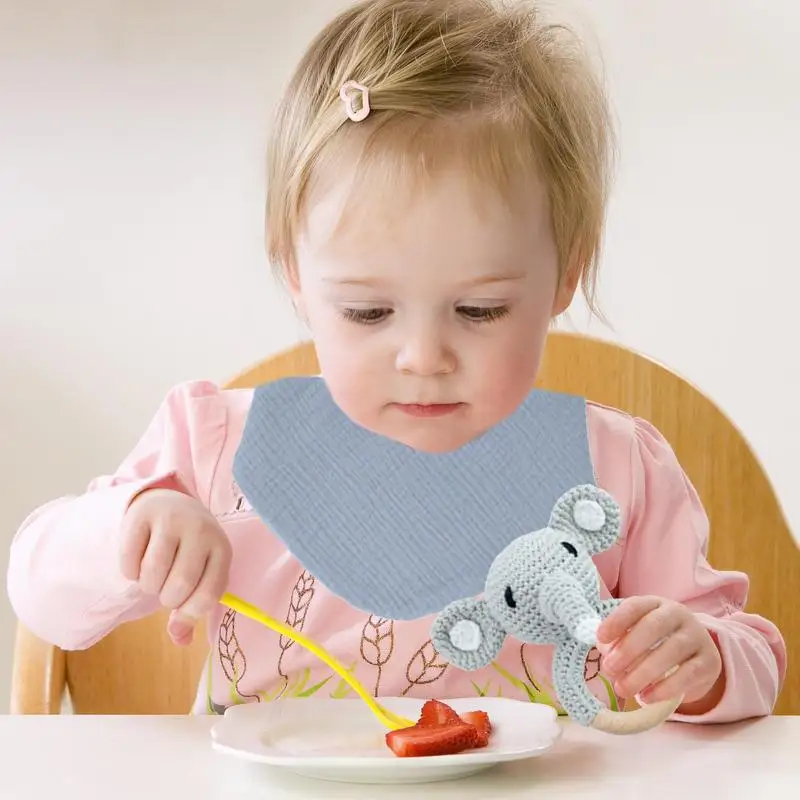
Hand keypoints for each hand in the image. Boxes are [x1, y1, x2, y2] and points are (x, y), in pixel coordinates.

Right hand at [120, 488, 231, 645]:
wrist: (169, 503)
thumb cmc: (187, 548)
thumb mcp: (200, 572)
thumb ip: (192, 607)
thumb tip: (181, 639)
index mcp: (222, 549)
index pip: (208, 595)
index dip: (189, 613)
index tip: (179, 611)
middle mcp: (201, 531)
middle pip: (179, 585)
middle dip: (166, 598)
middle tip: (165, 588)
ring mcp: (172, 520)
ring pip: (152, 574)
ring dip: (147, 586)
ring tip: (152, 577)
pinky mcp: (143, 516)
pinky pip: (129, 560)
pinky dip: (129, 571)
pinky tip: (137, 561)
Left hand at [596, 596, 723, 712]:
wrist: (697, 657)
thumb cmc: (657, 642)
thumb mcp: (638, 634)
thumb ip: (620, 639)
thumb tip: (604, 650)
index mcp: (655, 603)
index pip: (635, 606)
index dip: (617, 621)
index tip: (600, 639)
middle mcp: (678, 614)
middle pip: (653, 626)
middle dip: (628, 649)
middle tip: (609, 669)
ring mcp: (697, 636)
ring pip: (671, 651)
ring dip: (643, 672)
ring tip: (623, 688)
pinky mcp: (709, 661)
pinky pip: (688, 674)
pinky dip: (664, 688)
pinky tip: (646, 697)